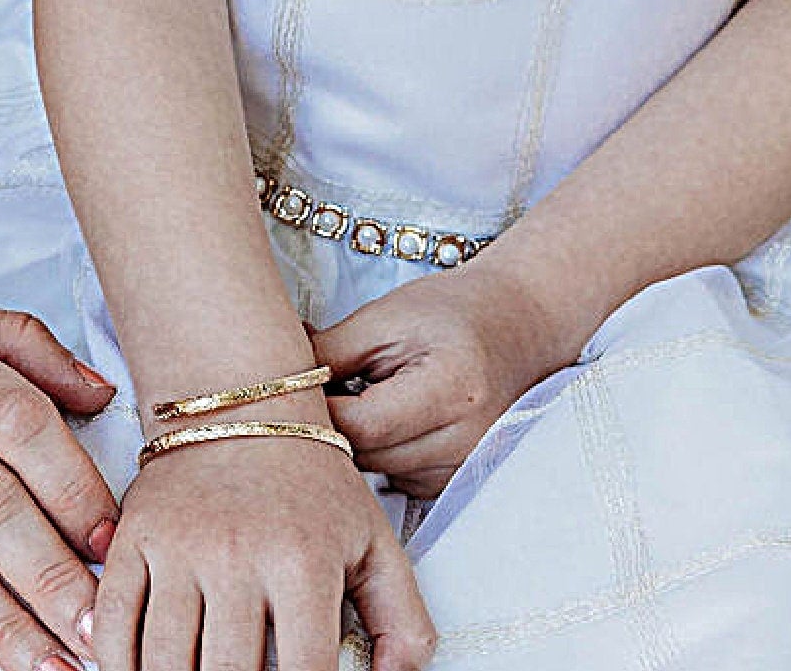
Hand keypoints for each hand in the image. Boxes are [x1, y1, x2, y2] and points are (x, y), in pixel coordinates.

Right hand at [92, 424, 434, 670]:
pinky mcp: (135, 537)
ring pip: (164, 663)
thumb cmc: (309, 480)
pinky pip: (112, 623)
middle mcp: (235, 555)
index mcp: (302, 562)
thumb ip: (402, 623)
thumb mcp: (375, 543)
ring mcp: (177, 546)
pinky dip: (119, 665)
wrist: (238, 401)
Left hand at [311, 261, 577, 499]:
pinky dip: (382, 448)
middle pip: (366, 455)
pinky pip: (397, 476)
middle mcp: (467, 442)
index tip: (297, 380)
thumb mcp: (385, 316)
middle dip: (333, 421)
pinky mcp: (460, 479)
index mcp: (451, 391)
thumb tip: (275, 380)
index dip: (320, 406)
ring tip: (365, 388)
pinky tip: (389, 410)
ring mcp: (468, 468)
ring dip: (357, 437)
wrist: (516, 324)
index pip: (361, 425)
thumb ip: (329, 352)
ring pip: (377, 471)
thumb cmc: (450, 312)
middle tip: (322, 379)